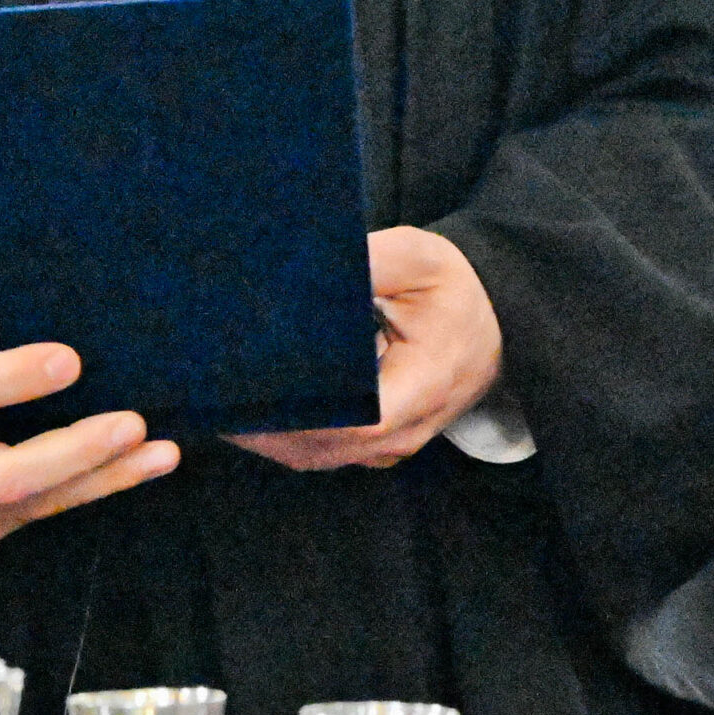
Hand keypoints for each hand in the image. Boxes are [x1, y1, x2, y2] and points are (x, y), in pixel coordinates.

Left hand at [229, 226, 502, 472]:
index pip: (346, 422)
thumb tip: (310, 268)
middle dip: (265, 427)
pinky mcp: (386, 441)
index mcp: (418, 389)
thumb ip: (370, 261)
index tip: (242, 395)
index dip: (291, 417)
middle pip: (321, 447)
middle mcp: (405, 431)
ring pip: (321, 456)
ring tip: (223, 403)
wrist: (501, 316)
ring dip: (273, 436)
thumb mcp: (420, 258)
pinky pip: (331, 450)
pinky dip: (294, 436)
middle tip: (213, 395)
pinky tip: (261, 410)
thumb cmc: (457, 287)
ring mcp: (395, 444)